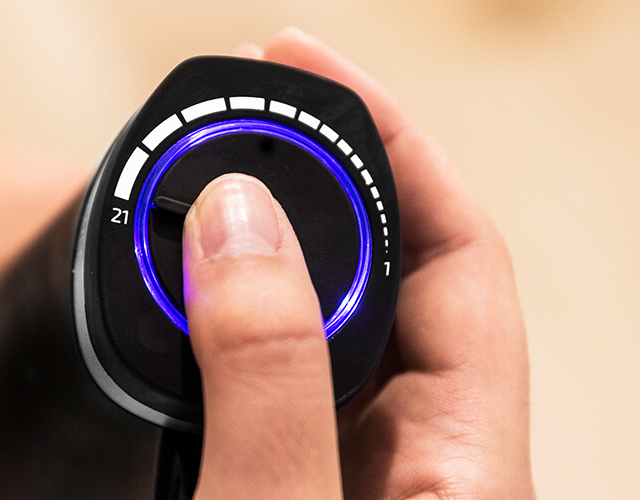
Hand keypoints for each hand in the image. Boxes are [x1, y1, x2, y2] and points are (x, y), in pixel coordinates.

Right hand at [184, 29, 533, 498]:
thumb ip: (267, 378)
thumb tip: (234, 218)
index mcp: (461, 454)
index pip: (458, 247)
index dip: (393, 139)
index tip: (306, 66)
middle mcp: (420, 443)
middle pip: (391, 264)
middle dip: (317, 172)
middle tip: (240, 109)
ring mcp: (357, 455)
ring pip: (325, 310)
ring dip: (267, 240)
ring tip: (204, 188)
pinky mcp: (301, 470)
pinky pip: (276, 361)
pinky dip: (232, 308)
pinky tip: (194, 287)